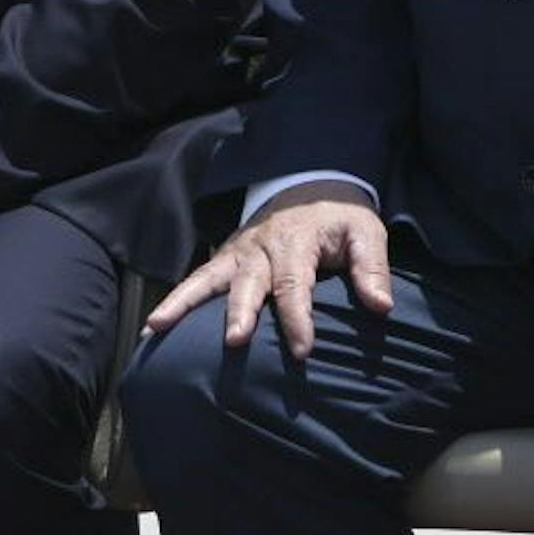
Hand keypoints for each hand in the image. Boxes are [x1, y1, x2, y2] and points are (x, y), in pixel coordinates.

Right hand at [142, 181, 390, 358]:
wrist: (310, 184)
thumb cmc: (339, 218)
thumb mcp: (365, 232)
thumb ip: (372, 268)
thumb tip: (381, 306)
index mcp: (296, 241)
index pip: (296, 284)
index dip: (299, 317)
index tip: (303, 350)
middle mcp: (261, 247)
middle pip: (249, 283)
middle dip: (241, 312)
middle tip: (235, 341)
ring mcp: (238, 252)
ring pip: (209, 279)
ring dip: (185, 303)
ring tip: (160, 328)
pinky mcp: (225, 260)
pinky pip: (197, 279)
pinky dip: (174, 300)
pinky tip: (152, 327)